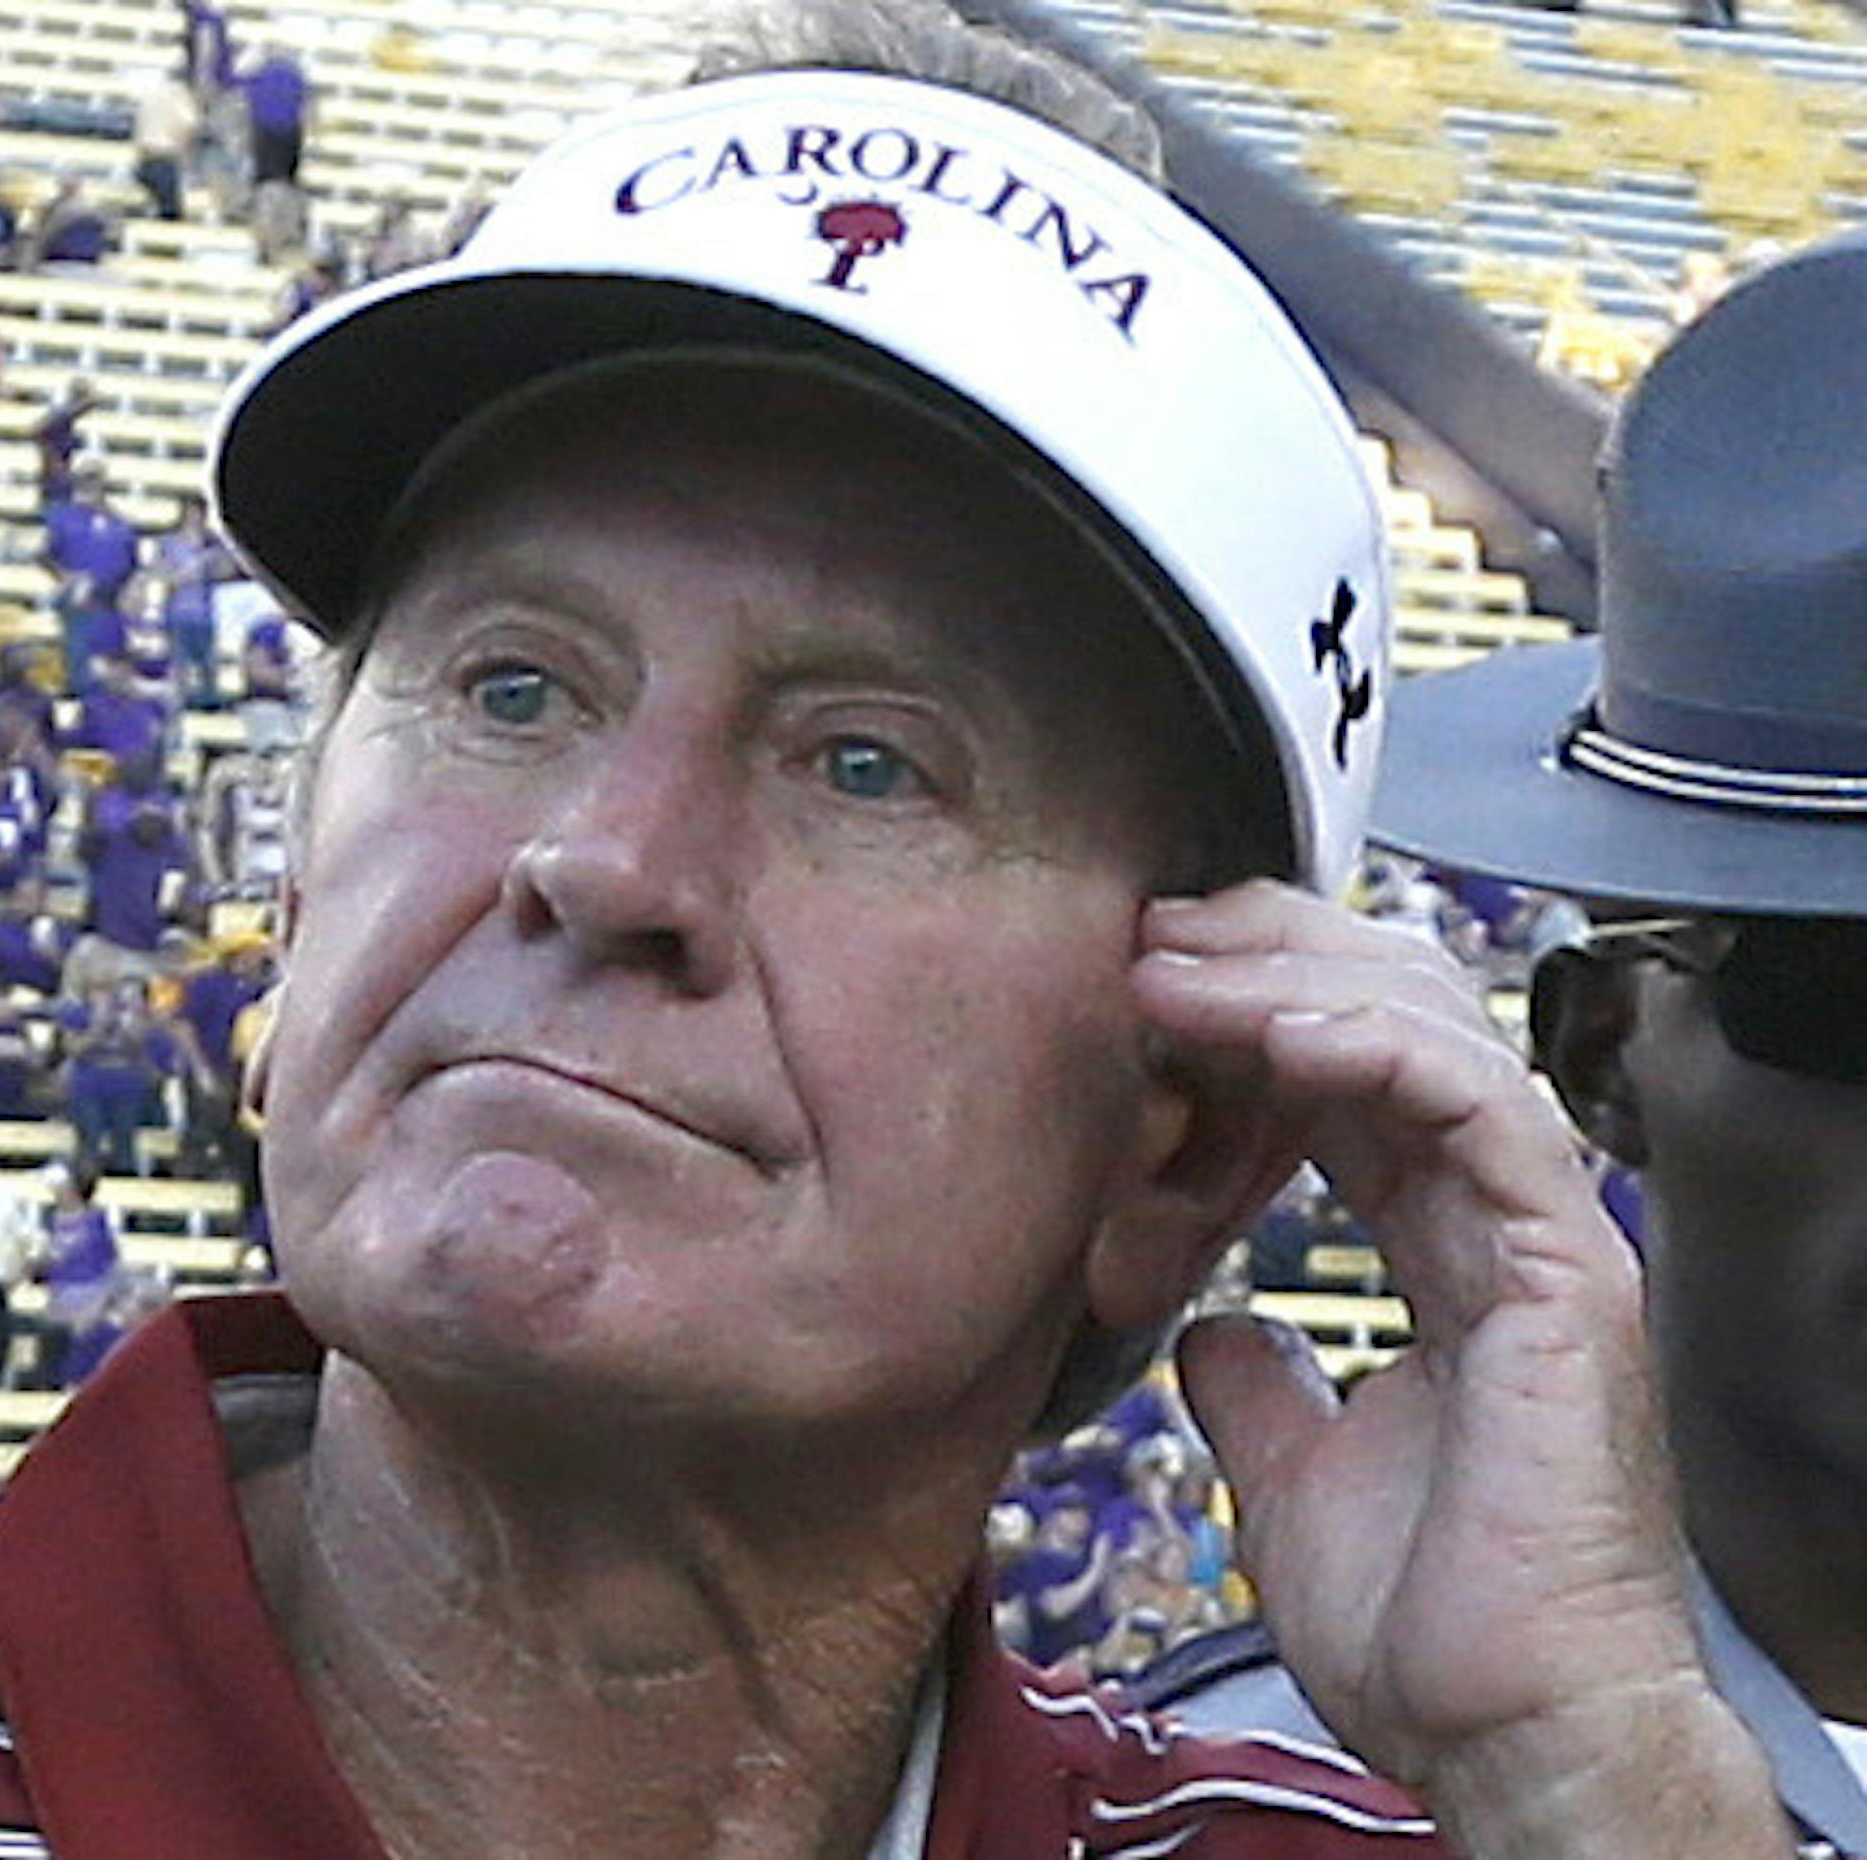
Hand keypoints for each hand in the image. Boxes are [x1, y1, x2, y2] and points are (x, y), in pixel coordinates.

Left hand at [1130, 882, 1785, 1859]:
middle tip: (1150, 941)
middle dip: (1267, 958)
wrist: (1509, 1734)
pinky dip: (1375, 1050)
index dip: (1250, 1010)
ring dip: (1293, 982)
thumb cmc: (1427, 1626)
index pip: (1353, 1075)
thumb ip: (1252, 1381)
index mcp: (1444, 1251)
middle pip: (1394, 1020)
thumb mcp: (1291, 1471)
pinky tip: (1277, 1032)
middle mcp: (1497, 1222)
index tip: (1140, 986)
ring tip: (1177, 967)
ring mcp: (1541, 1234)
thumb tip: (1202, 1323)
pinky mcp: (1568, 1266)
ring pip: (1435, 1033)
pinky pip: (1478, 1108)